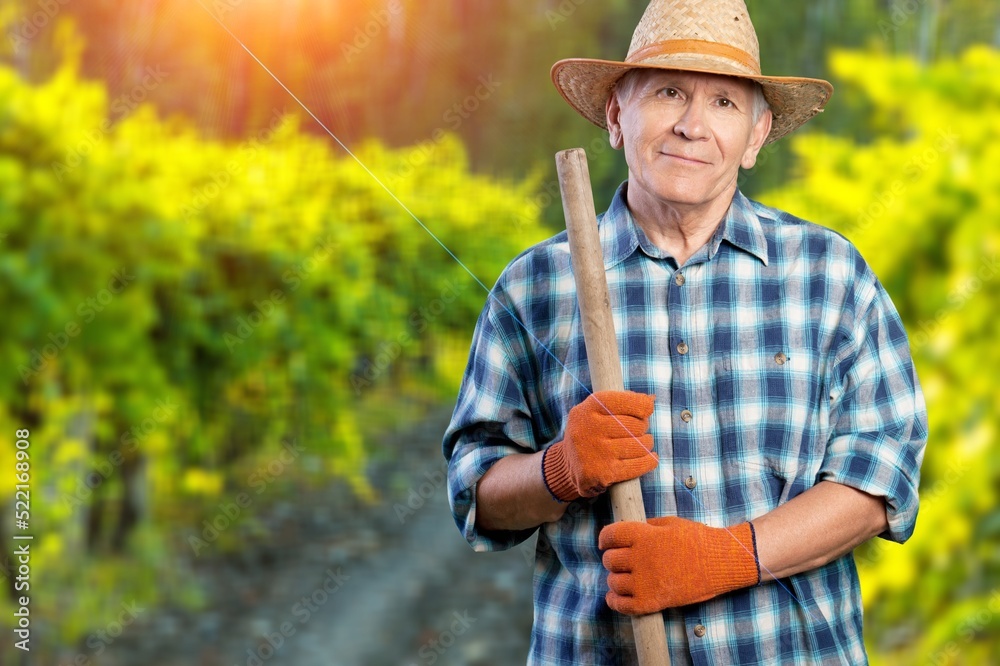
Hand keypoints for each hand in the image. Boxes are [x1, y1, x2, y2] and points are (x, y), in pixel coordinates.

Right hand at [541, 390, 656, 501]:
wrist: (568, 464)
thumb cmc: (590, 432)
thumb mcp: (595, 410)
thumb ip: (620, 402)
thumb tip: (650, 400)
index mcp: (588, 408)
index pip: (626, 401)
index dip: (642, 405)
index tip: (646, 410)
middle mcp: (590, 428)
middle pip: (636, 425)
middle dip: (642, 427)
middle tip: (639, 430)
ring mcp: (597, 452)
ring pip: (640, 446)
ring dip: (646, 445)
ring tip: (641, 444)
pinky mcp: (604, 473)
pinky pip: (639, 465)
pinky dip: (649, 461)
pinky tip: (650, 458)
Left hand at [599, 516, 759, 614]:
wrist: (721, 562)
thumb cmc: (699, 540)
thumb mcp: (670, 524)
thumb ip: (646, 527)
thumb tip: (628, 532)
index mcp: (643, 535)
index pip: (609, 535)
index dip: (605, 539)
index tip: (606, 543)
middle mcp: (640, 558)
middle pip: (609, 560)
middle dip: (613, 559)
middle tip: (621, 561)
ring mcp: (645, 582)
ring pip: (613, 582)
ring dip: (616, 580)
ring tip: (624, 578)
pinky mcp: (653, 602)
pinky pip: (622, 605)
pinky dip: (615, 601)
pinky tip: (616, 597)